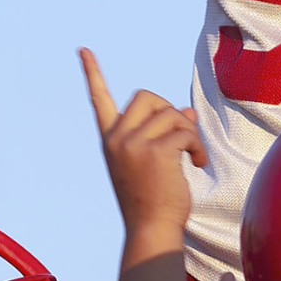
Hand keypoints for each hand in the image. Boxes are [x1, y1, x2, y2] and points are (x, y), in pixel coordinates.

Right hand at [83, 48, 202, 244]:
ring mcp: (133, 144)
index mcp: (110, 141)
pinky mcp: (155, 151)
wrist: (151, 230)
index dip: (92, 73)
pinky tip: (197, 164)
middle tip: (183, 137)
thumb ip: (164, 134)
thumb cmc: (154, 201)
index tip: (82, 50)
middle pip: (147, 96)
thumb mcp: (155, 162)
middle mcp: (117, 139)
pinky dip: (197, 145)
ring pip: (171, 114)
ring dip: (189, 133)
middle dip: (170, 111)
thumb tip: (187, 112)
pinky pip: (185, 131)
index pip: (99, 100)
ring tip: (194, 157)